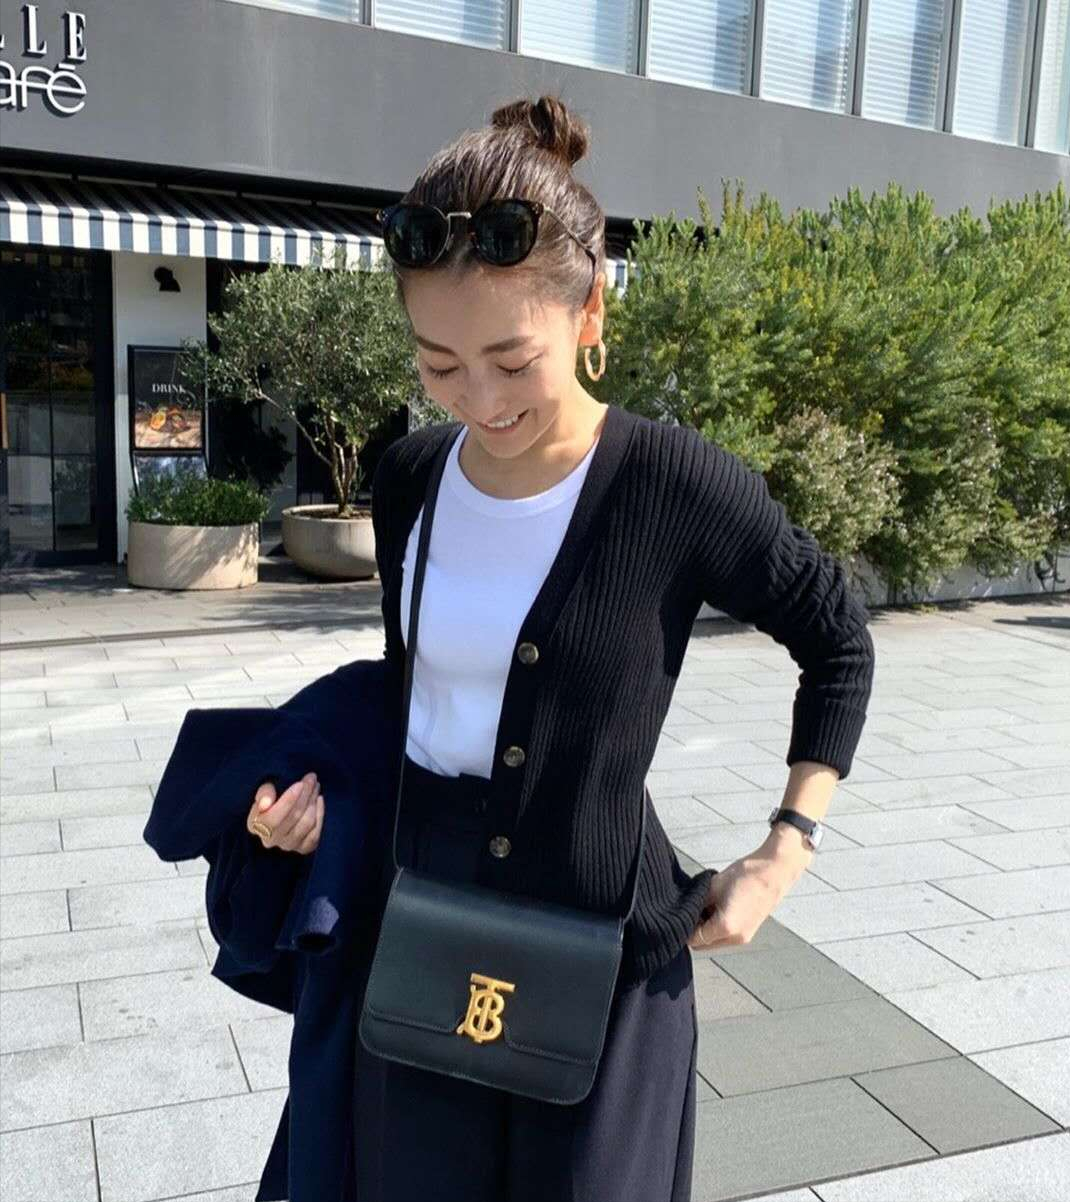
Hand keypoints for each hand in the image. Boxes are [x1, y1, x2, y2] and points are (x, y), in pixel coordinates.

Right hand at [246, 771, 323, 854]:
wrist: (281, 813)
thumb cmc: (272, 798)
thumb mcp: (265, 791)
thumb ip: (264, 793)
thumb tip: (265, 804)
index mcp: (255, 825)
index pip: (272, 818)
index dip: (288, 801)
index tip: (300, 784)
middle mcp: (270, 840)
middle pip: (293, 818)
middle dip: (305, 795)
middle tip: (311, 779)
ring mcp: (287, 846)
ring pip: (306, 824)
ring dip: (313, 802)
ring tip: (315, 787)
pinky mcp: (303, 848)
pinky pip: (315, 834)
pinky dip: (319, 815)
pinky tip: (319, 801)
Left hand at [688, 827, 811, 950]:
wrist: (774, 870)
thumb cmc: (745, 875)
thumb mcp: (712, 886)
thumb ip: (696, 903)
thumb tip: (684, 910)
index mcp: (725, 927)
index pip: (694, 939)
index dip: (684, 927)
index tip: (681, 913)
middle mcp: (736, 938)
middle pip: (704, 944)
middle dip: (695, 929)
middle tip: (693, 908)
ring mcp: (745, 937)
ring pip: (715, 941)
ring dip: (707, 928)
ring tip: (708, 905)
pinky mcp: (750, 931)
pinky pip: (727, 936)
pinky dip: (719, 926)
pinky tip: (720, 906)